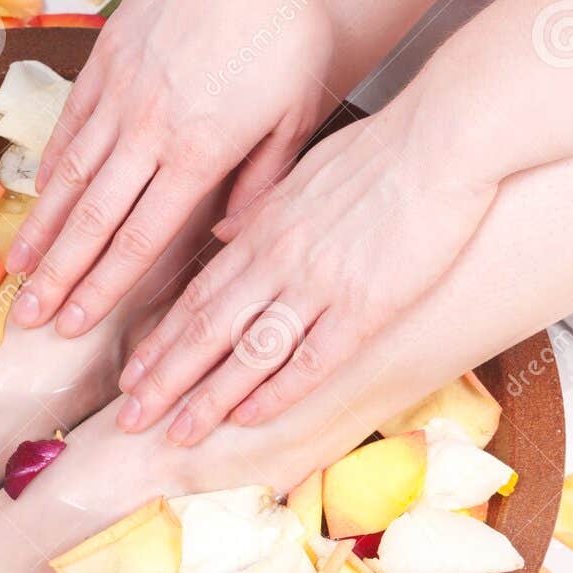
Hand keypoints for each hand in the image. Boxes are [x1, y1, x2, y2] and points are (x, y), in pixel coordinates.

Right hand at [7, 0, 334, 337]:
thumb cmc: (286, 25)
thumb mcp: (295, 115)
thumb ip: (262, 182)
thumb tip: (231, 237)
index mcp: (199, 153)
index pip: (140, 240)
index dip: (102, 289)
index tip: (73, 323)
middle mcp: (149, 130)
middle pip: (92, 221)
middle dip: (57, 277)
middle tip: (28, 316)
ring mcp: (120, 93)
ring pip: (69, 177)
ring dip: (40, 231)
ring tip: (15, 271)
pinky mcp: (106, 60)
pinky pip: (69, 126)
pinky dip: (48, 168)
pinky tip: (35, 198)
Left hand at [117, 99, 497, 444]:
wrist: (443, 138)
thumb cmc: (381, 151)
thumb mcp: (303, 172)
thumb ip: (261, 210)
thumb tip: (226, 232)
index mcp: (263, 229)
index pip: (198, 295)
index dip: (161, 340)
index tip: (130, 374)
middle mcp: (279, 260)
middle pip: (208, 329)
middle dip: (164, 379)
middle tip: (130, 417)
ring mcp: (320, 284)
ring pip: (249, 351)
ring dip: (209, 398)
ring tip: (177, 434)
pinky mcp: (366, 305)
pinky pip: (311, 357)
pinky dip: (277, 391)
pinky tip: (249, 418)